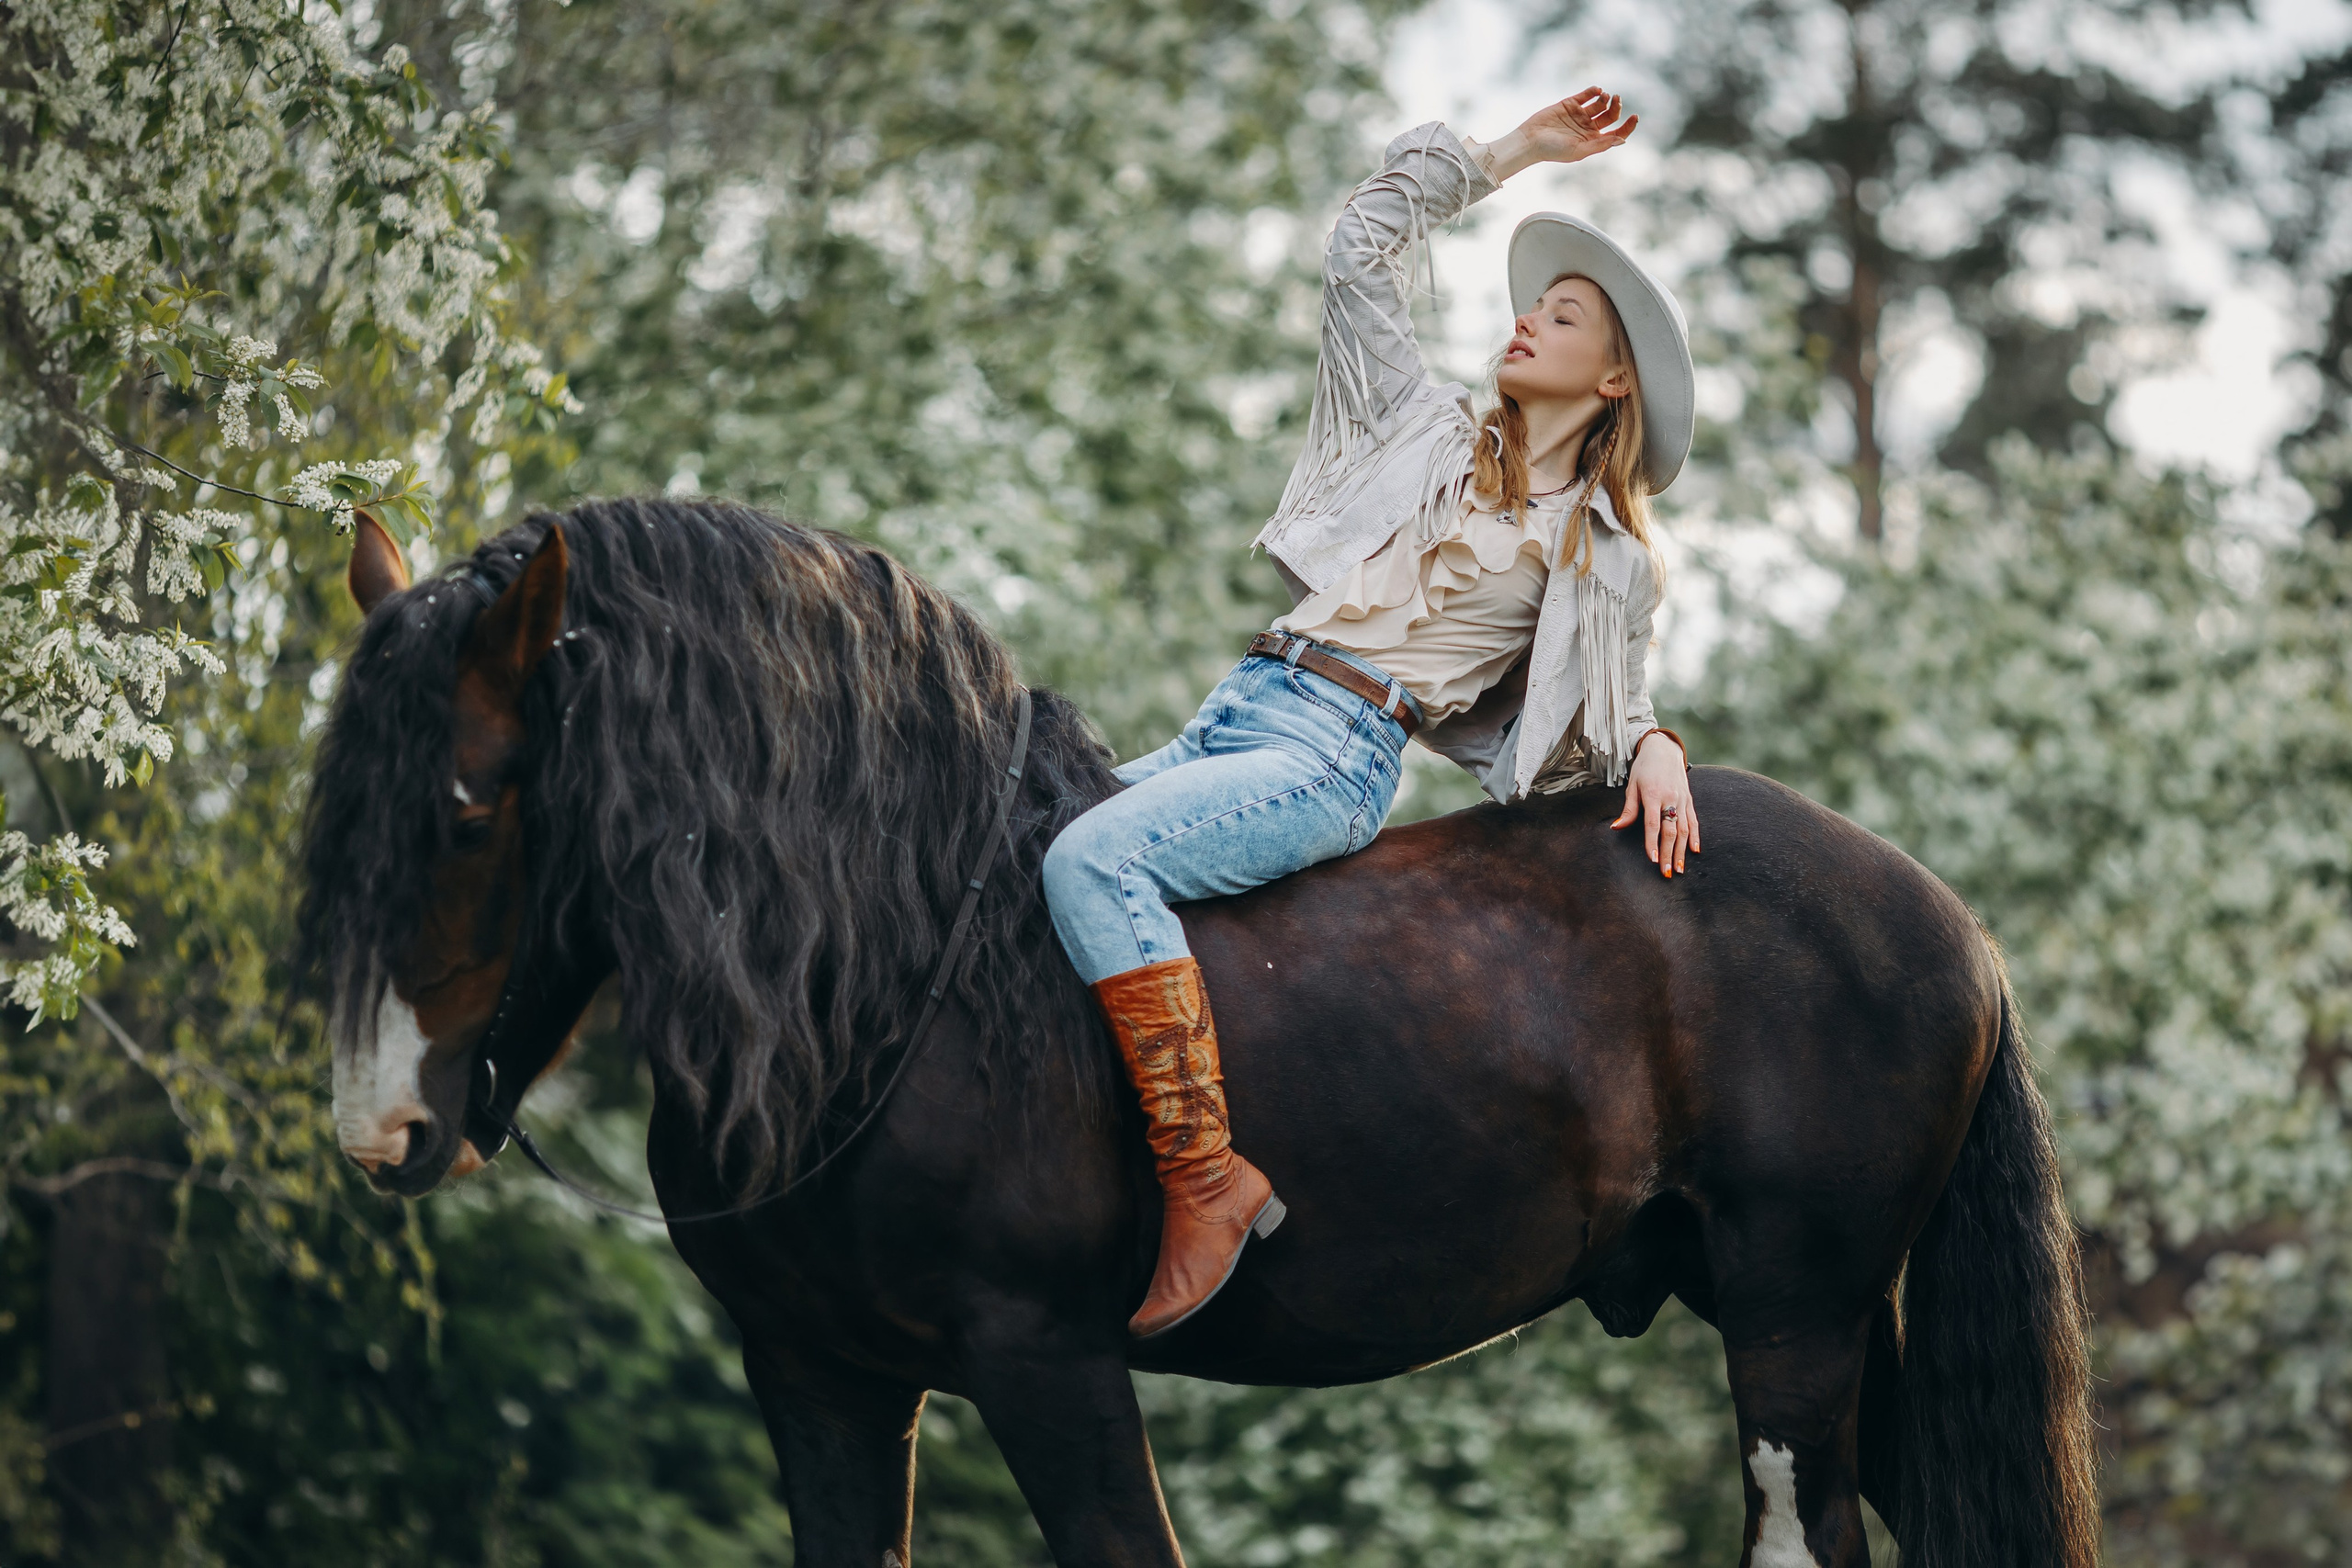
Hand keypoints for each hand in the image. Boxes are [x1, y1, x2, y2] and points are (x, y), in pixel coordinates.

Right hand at [1477, 89, 1637, 182]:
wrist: (1530, 140)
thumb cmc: (1553, 150)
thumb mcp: (1579, 150)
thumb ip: (1600, 145)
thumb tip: (1622, 140)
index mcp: (1593, 141)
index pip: (1617, 133)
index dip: (1628, 126)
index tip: (1635, 116)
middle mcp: (1588, 128)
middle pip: (1610, 116)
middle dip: (1617, 107)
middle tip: (1617, 98)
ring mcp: (1579, 115)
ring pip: (1600, 104)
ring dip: (1605, 98)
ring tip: (1604, 95)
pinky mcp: (1569, 104)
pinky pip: (1585, 95)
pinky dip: (1593, 91)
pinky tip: (1597, 90)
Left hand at [1611, 730, 1696, 876]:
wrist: (1664, 750)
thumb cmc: (1644, 768)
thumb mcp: (1632, 785)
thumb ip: (1629, 809)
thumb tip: (1617, 828)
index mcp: (1653, 794)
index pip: (1653, 824)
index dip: (1652, 843)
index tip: (1652, 860)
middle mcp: (1670, 798)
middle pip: (1670, 830)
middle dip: (1668, 853)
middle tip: (1666, 873)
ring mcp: (1682, 799)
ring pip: (1684, 829)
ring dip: (1681, 851)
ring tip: (1679, 868)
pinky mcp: (1689, 800)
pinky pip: (1694, 821)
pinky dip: (1695, 836)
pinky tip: (1694, 851)